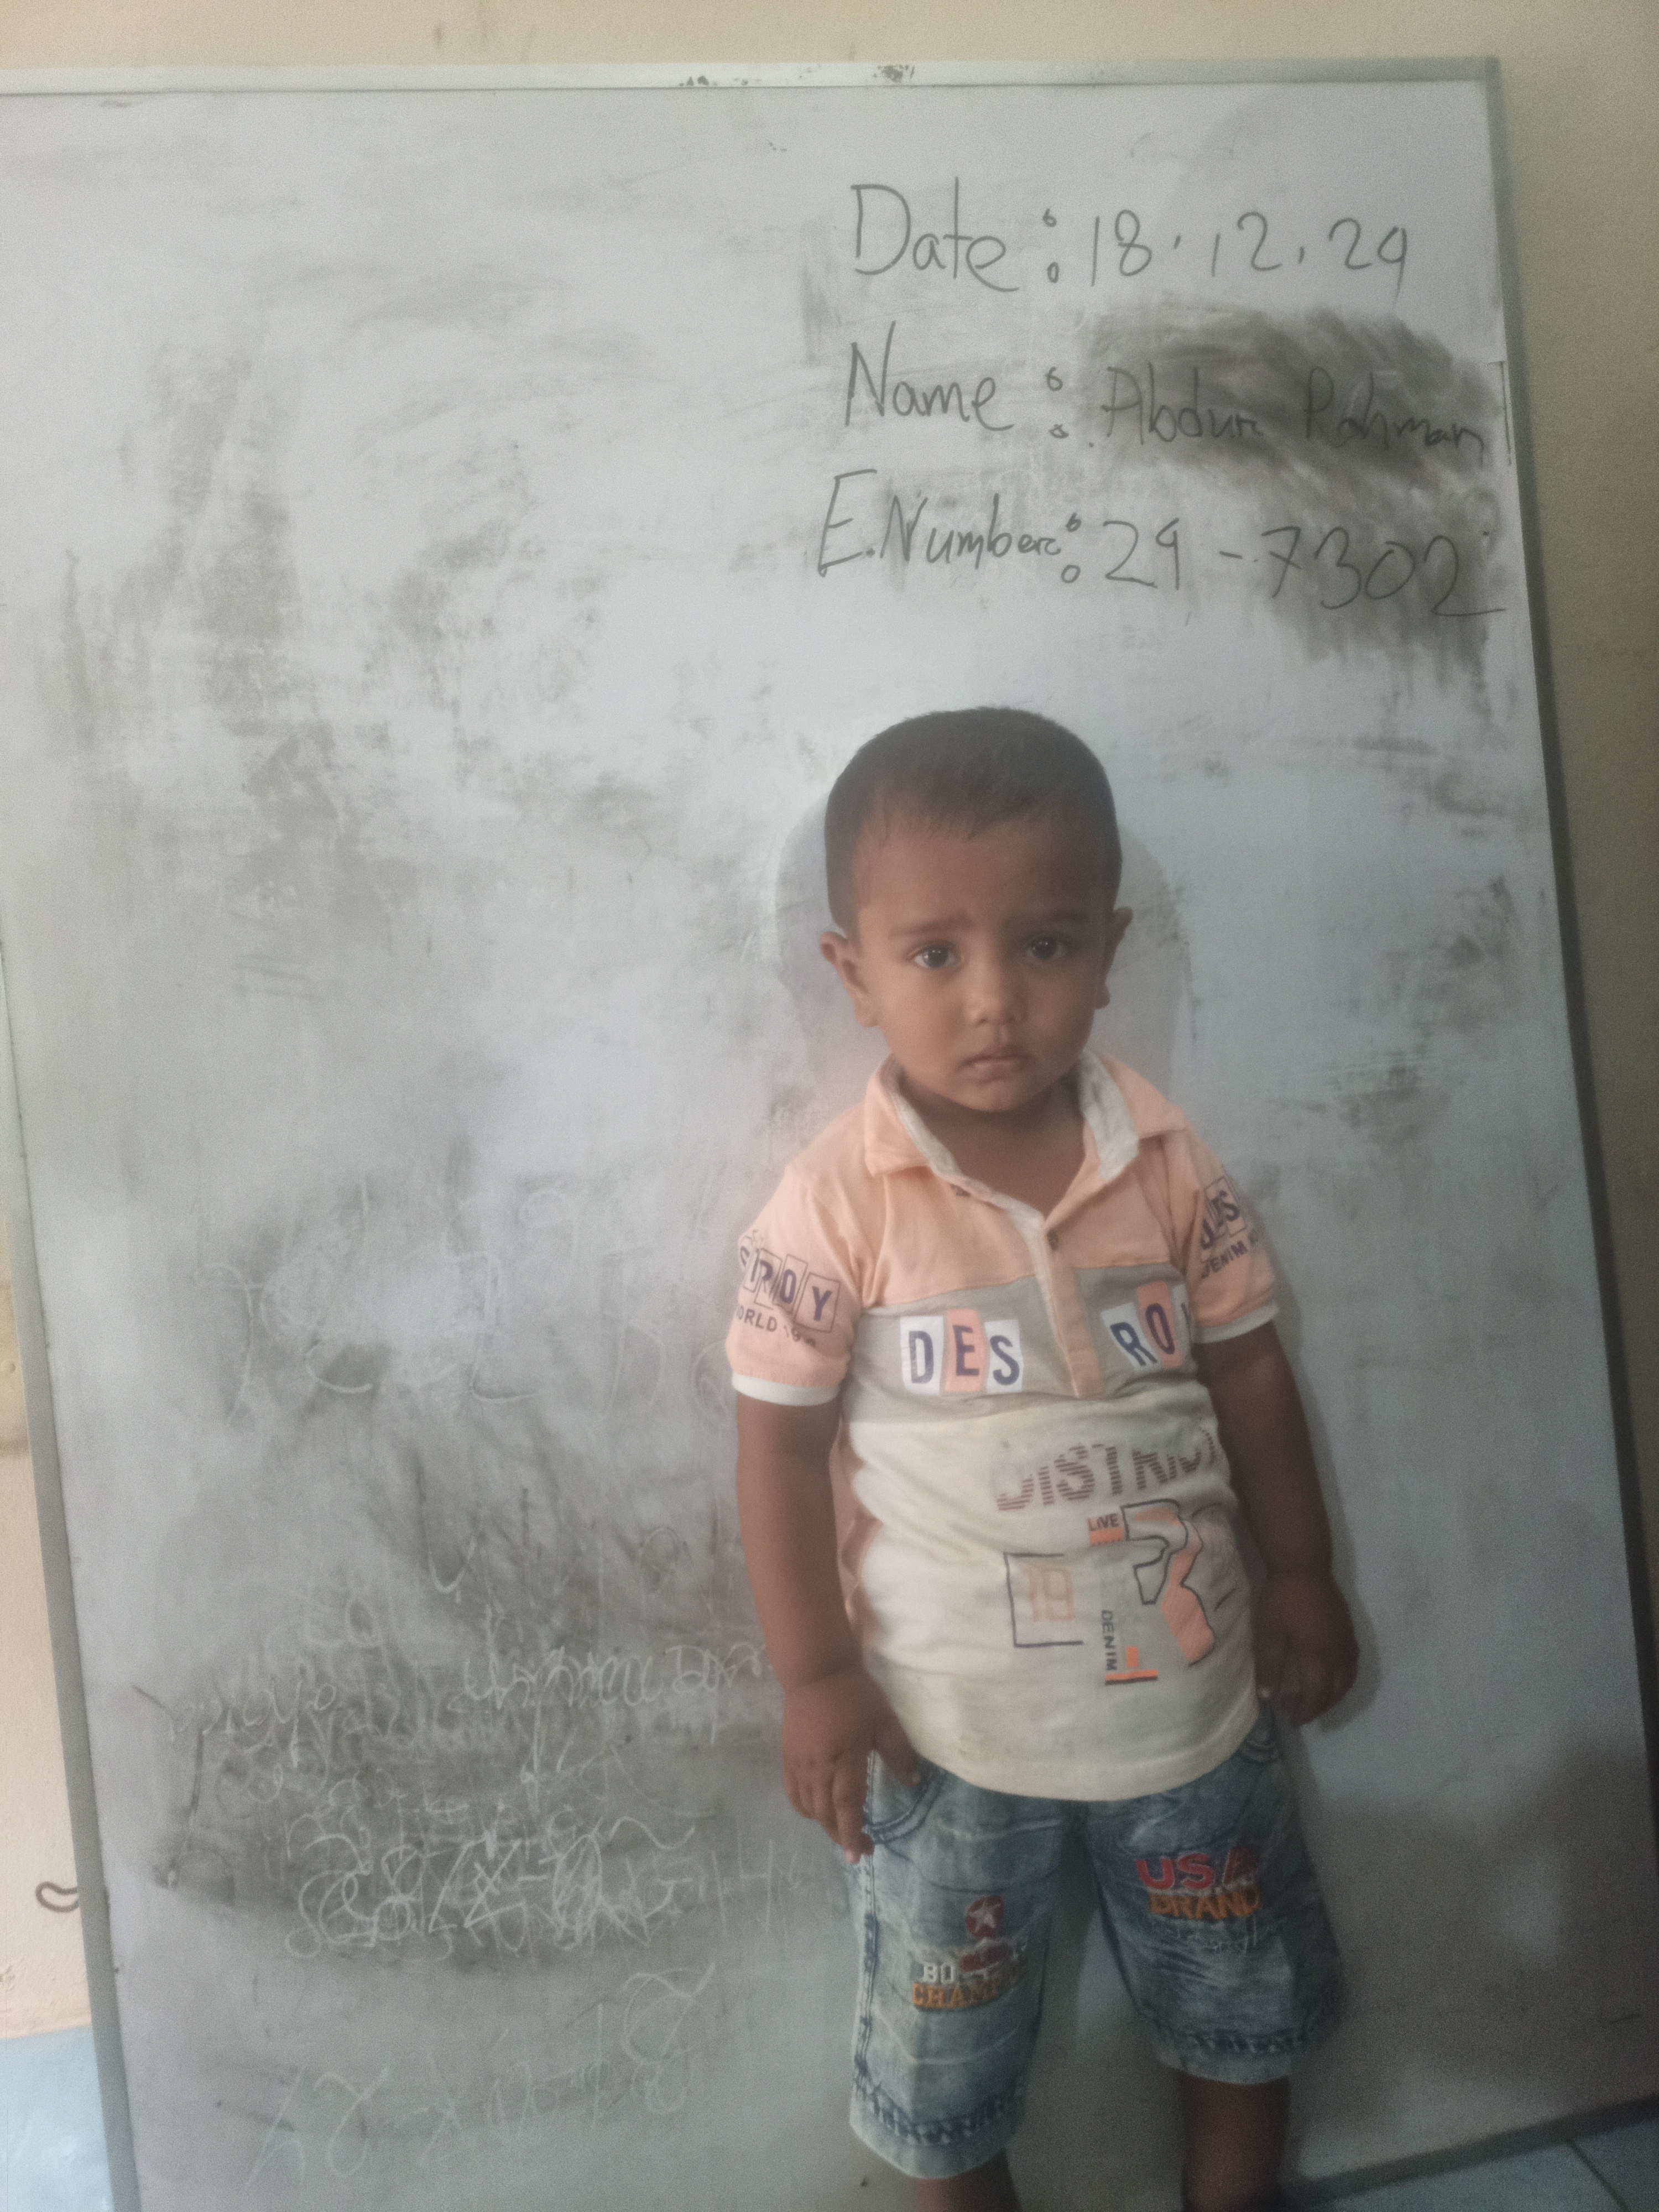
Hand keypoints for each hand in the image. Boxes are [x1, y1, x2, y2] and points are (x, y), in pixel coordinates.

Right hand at [781, 1666, 919, 1860]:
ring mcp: (800, 1764)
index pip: (847, 1808)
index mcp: (844, 1760)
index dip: (853, 1834)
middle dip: (842, 1836)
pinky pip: (793, 1793)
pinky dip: (804, 1808)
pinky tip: (816, 1810)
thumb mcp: (884, 1721)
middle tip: (860, 1848)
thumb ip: (899, 1753)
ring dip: (824, 1824)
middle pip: (826, 1814)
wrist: (817, 1671)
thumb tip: (913, 1782)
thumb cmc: (855, 1695)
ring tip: (841, 1830)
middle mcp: (819, 1768)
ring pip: (808, 1808)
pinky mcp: (788, 1757)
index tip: (861, 1855)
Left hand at [1253, 1570, 1357, 1724]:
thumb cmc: (1282, 1601)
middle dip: (1319, 1707)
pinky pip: (1353, 1665)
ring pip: (1348, 1680)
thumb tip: (1268, 1698)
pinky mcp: (1350, 1630)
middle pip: (1335, 1693)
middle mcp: (1339, 1656)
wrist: (1303, 1567)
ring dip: (1333, 1695)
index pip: (1315, 1697)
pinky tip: (1330, 1674)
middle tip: (1299, 1711)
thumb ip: (1269, 1668)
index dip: (1304, 1712)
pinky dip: (1343, 1679)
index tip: (1290, 1719)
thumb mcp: (1268, 1635)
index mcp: (1318, 1659)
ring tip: (1315, 1697)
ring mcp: (1347, 1642)